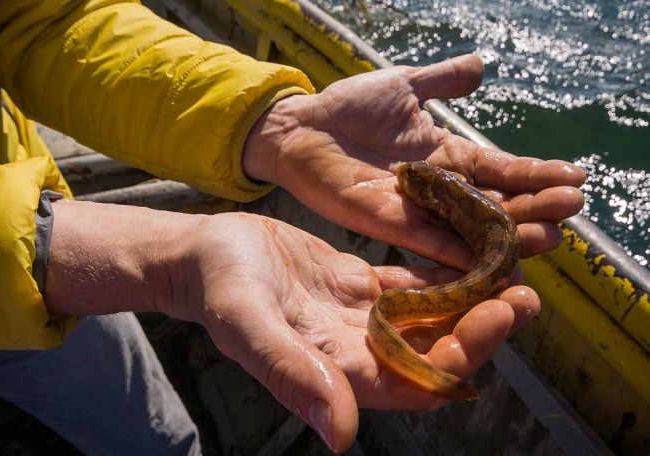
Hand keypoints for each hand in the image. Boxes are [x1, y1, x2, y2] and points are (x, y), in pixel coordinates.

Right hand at [187, 213, 539, 451]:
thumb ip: (292, 375)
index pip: (415, 378)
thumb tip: (340, 436)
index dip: (461, 354)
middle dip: (481, 325)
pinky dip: (440, 272)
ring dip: (470, 298)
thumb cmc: (217, 288)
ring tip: (511, 268)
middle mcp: (357, 350)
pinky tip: (469, 251)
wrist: (201, 255)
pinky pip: (408, 284)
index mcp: (337, 369)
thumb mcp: (248, 326)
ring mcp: (360, 318)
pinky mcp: (356, 286)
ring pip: (428, 317)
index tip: (498, 314)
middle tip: (524, 293)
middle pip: (433, 349)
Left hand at [244, 54, 585, 269]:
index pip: (500, 169)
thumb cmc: (350, 107)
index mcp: (446, 156)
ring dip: (511, 234)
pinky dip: (462, 253)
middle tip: (572, 207)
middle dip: (535, 205)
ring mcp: (416, 210)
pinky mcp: (389, 224)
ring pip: (472, 230)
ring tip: (551, 234)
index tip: (575, 176)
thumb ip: (442, 82)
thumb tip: (481, 65)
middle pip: (496, 204)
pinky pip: (432, 243)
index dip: (536, 173)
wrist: (303, 128)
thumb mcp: (404, 86)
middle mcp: (439, 189)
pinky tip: (494, 257)